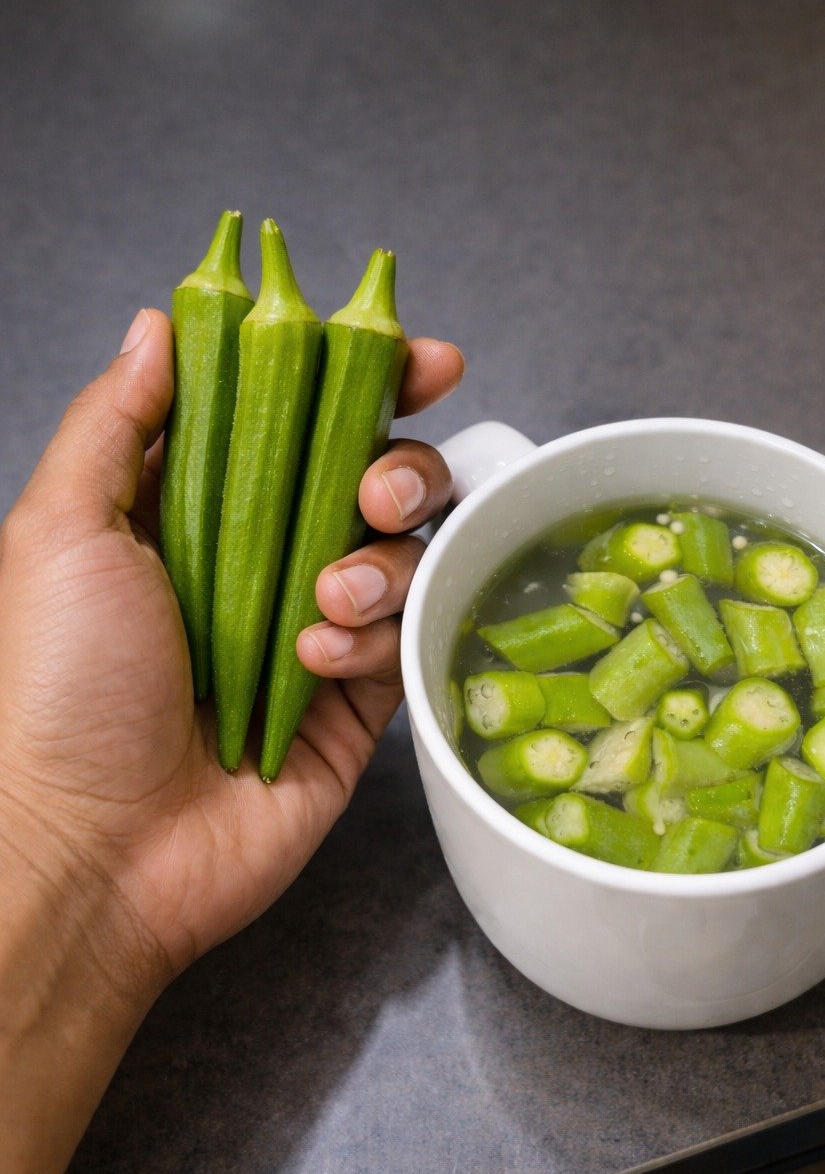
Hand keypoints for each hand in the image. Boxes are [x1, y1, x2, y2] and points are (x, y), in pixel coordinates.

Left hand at [0, 308, 461, 1003]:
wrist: (96, 851)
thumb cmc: (56, 689)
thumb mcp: (62, 531)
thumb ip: (118, 419)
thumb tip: (160, 322)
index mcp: (191, 507)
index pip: (290, 412)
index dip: (360, 375)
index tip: (418, 356)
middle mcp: (260, 558)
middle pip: (372, 470)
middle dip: (397, 461)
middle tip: (375, 485)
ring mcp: (315, 628)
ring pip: (405, 549)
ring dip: (382, 554)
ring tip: (327, 592)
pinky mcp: (356, 701)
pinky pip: (405, 636)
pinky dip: (375, 631)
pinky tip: (319, 654)